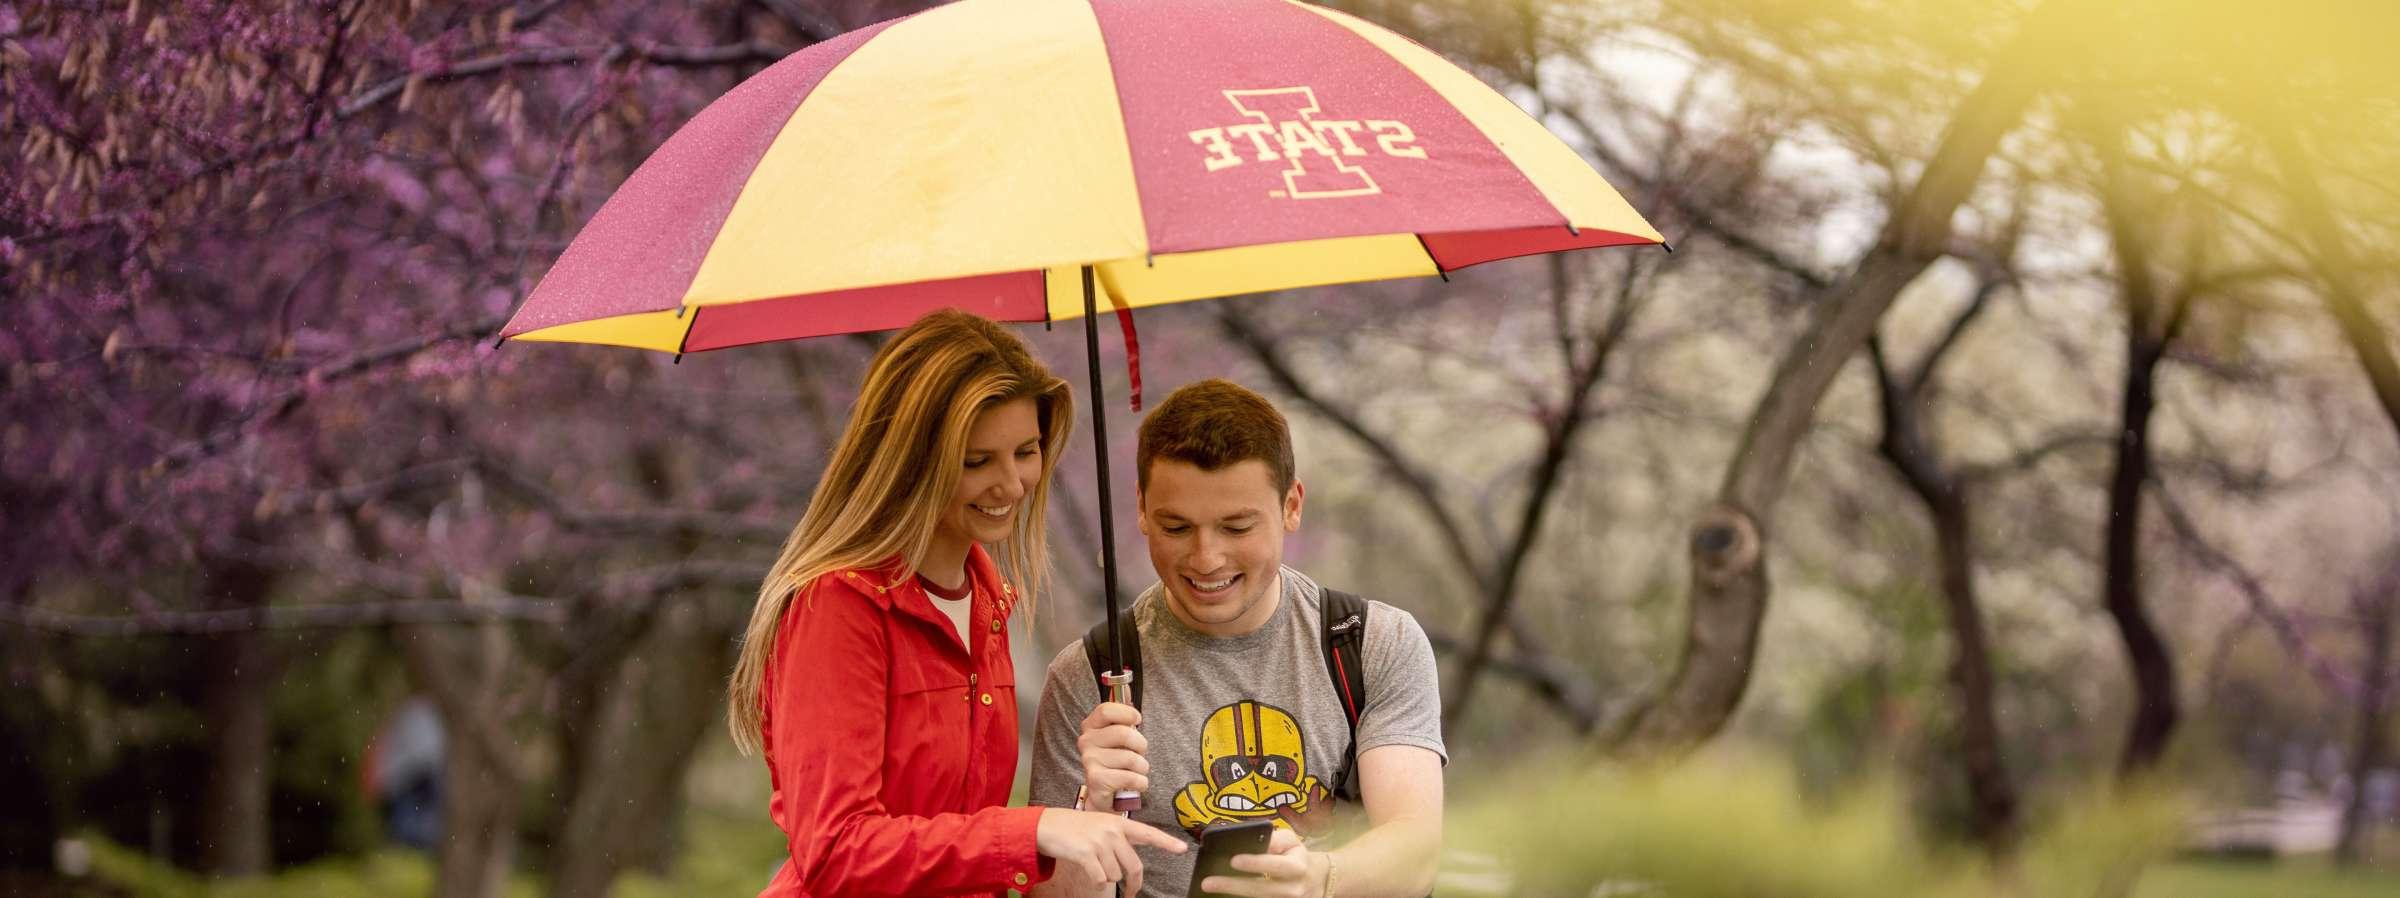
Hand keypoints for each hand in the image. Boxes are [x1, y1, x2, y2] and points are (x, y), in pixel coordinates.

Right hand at [1035, 807, 1185, 894]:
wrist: (1047, 825)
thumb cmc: (1075, 828)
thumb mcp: (1100, 825)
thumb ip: (1118, 838)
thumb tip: (1131, 864)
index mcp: (1119, 823)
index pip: (1148, 834)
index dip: (1166, 843)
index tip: (1183, 849)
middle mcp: (1112, 831)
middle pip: (1134, 865)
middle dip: (1134, 883)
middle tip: (1132, 892)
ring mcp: (1100, 842)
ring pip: (1115, 874)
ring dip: (1106, 877)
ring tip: (1094, 865)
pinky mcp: (1087, 853)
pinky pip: (1100, 879)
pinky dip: (1096, 882)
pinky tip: (1088, 872)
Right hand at [1077, 701, 1147, 807]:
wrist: (1104, 794)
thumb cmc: (1115, 762)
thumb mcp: (1118, 736)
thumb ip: (1122, 713)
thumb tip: (1126, 685)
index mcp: (1091, 726)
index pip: (1107, 710)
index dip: (1127, 713)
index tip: (1137, 720)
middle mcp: (1086, 741)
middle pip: (1124, 733)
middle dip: (1141, 745)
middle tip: (1139, 753)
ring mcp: (1089, 761)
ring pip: (1131, 758)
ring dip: (1142, 767)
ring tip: (1136, 771)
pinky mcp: (1097, 780)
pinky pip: (1131, 777)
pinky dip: (1141, 782)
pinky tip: (1135, 783)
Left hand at [1203, 828, 1318, 897]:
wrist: (1316, 880)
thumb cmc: (1296, 856)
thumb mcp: (1291, 841)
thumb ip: (1274, 839)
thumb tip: (1250, 839)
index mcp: (1297, 867)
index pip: (1275, 865)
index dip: (1255, 863)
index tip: (1233, 860)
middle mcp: (1292, 889)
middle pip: (1260, 890)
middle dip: (1232, 886)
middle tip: (1207, 882)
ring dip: (1232, 897)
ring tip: (1210, 891)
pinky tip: (1223, 897)